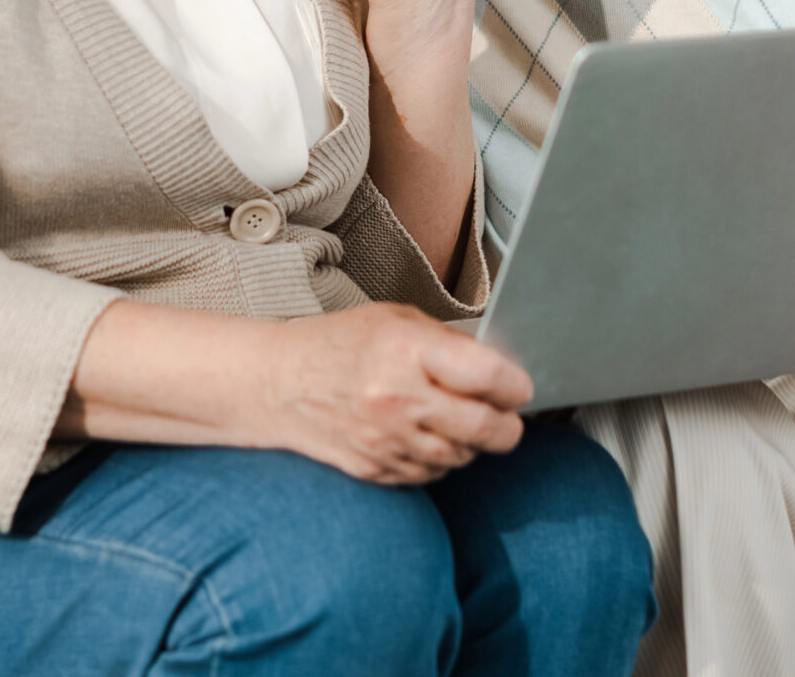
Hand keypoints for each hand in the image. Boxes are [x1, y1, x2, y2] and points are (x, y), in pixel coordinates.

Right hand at [260, 305, 530, 484]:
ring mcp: (387, 441)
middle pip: (487, 428)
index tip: (519, 386)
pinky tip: (424, 435)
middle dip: (507, 425)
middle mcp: (398, 400)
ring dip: (471, 443)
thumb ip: (447, 343)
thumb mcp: (394, 319)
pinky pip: (431, 474)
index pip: (489, 377)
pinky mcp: (377, 470)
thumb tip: (498, 367)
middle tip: (507, 416)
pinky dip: (438, 459)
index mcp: (406, 351)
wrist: (276, 384)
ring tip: (456, 420)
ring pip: (463, 457)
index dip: (515, 385)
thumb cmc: (336, 344)